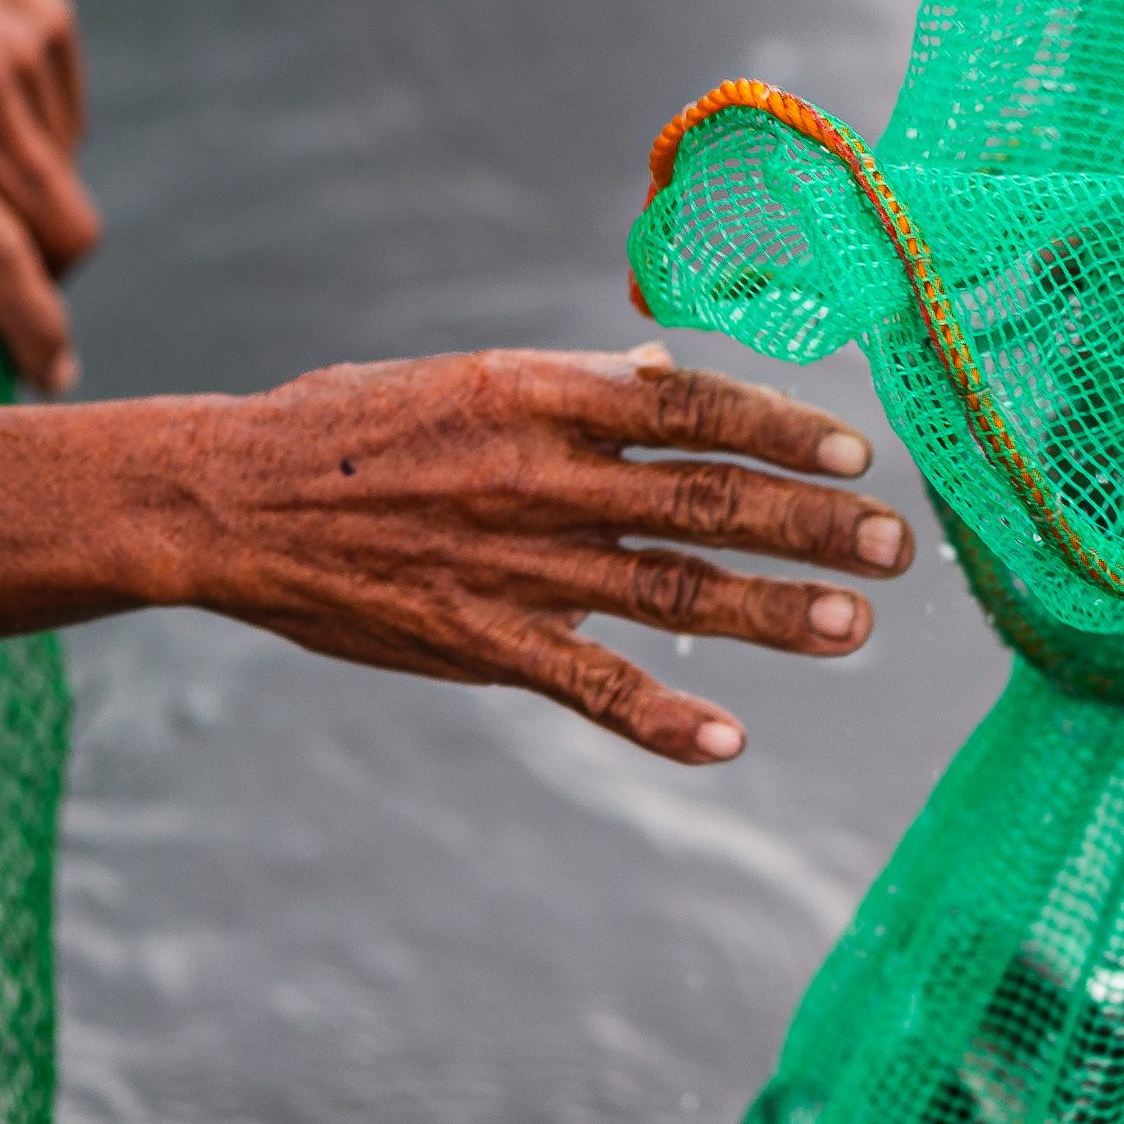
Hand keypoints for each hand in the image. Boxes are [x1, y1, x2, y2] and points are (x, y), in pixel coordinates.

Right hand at [188, 344, 914, 762]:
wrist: (230, 500)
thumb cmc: (353, 428)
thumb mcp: (467, 381)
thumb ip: (572, 393)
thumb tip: (663, 381)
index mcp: (539, 393)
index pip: (689, 405)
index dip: (780, 429)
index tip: (853, 454)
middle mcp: (540, 476)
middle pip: (704, 499)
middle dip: (809, 525)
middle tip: (893, 545)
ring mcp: (515, 564)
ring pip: (670, 590)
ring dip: (771, 614)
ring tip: (851, 627)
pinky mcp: (480, 640)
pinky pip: (587, 686)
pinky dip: (661, 719)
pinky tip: (728, 742)